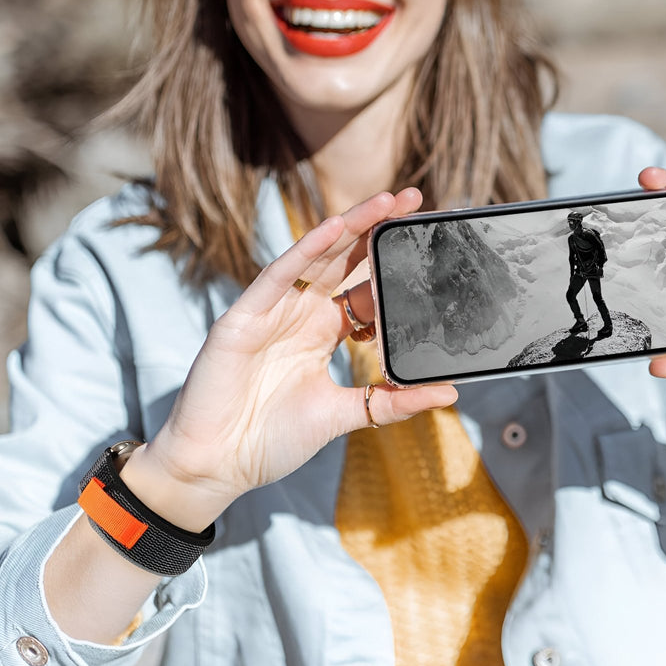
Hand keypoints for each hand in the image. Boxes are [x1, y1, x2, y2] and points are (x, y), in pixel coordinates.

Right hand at [136, 189, 457, 527]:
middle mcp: (300, 313)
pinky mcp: (244, 315)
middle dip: (377, 229)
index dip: (392, 265)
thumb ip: (391, 401)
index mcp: (323, 331)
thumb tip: (447, 393)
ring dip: (349, 226)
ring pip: (315, 256)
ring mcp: (273, 310)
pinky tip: (332, 228)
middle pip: (345, 260)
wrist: (218, 464)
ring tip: (385, 202)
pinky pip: (278, 275)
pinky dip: (304, 250)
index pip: (364, 287)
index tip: (428, 243)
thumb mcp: (344, 414)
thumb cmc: (272, 439)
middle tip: (414, 200)